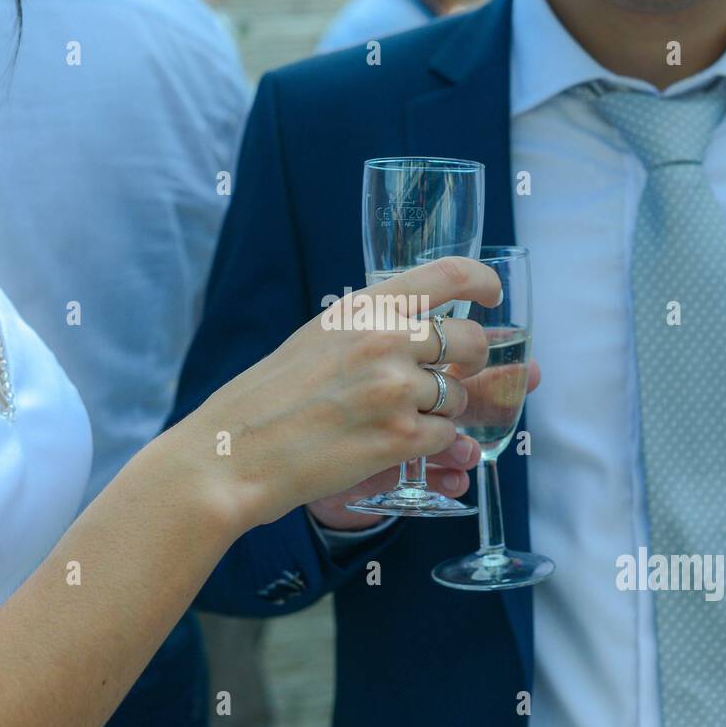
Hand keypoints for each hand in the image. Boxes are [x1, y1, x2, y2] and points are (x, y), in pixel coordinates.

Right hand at [174, 257, 499, 532]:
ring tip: (394, 420)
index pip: (448, 274)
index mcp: (364, 307)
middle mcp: (384, 338)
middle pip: (470, 340)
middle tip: (449, 380)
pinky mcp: (399, 436)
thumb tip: (428, 332)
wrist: (232, 453)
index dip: (483, 281)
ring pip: (459, 397)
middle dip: (472, 365)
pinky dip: (428, 446)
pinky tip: (391, 447)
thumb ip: (372, 329)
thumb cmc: (269, 400)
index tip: (492, 296)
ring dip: (441, 412)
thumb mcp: (319, 338)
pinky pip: (445, 437)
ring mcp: (395, 388)